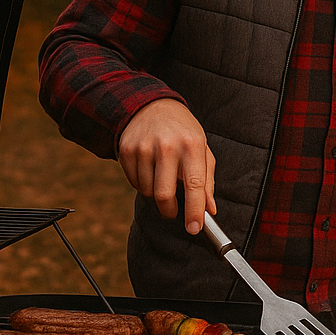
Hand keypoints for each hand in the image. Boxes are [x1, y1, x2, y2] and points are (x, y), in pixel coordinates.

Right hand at [116, 98, 216, 233]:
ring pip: (147, 191)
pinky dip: (143, 184)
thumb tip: (209, 210)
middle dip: (170, 211)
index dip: (194, 210)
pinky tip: (150, 170)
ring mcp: (144, 148)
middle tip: (174, 211)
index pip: (195, 185)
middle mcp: (167, 146)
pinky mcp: (126, 150)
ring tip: (163, 177)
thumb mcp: (203, 149)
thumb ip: (207, 181)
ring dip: (156, 194)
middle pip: (164, 195)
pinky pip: (134, 183)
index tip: (195, 228)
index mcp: (192, 146)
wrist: (152, 106)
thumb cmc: (183, 132)